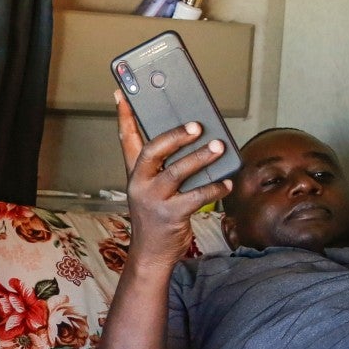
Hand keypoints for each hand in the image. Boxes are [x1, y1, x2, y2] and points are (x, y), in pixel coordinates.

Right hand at [116, 93, 231, 270]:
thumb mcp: (150, 189)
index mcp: (135, 174)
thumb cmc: (156, 217)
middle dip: (175, 136)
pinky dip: (213, 189)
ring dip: (200, 158)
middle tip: (196, 126)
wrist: (150, 254)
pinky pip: (196, 197)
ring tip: (218, 147)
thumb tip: (193, 141)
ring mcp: (154, 200)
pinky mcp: (170, 215)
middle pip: (153, 151)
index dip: (124, 116)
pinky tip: (225, 182)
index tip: (122, 94)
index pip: (126, 139)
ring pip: (177, 172)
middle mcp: (140, 184)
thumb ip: (163, 167)